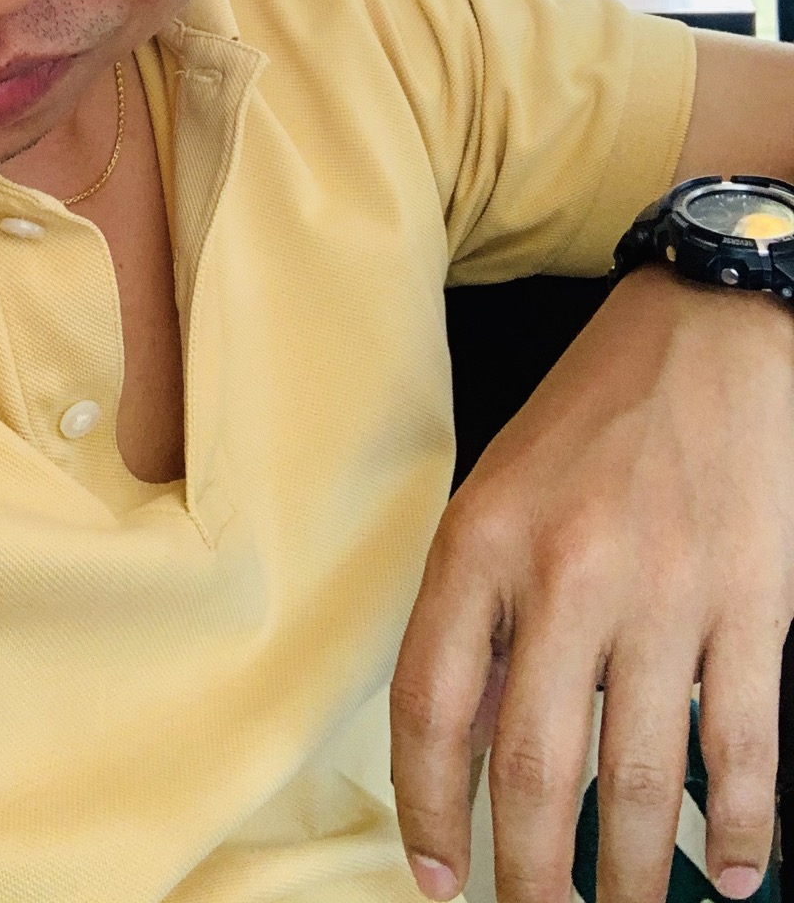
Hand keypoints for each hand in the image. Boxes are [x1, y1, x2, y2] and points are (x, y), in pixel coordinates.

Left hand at [390, 265, 793, 902]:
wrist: (709, 335)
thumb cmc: (590, 419)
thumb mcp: (496, 492)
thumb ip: (481, 611)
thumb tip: (475, 746)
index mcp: (482, 541)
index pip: (432, 705)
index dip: (429, 808)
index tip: (437, 878)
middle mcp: (566, 573)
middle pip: (533, 766)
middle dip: (530, 877)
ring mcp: (666, 594)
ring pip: (637, 778)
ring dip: (631, 873)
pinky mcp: (753, 604)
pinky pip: (743, 746)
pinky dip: (742, 828)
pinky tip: (737, 874)